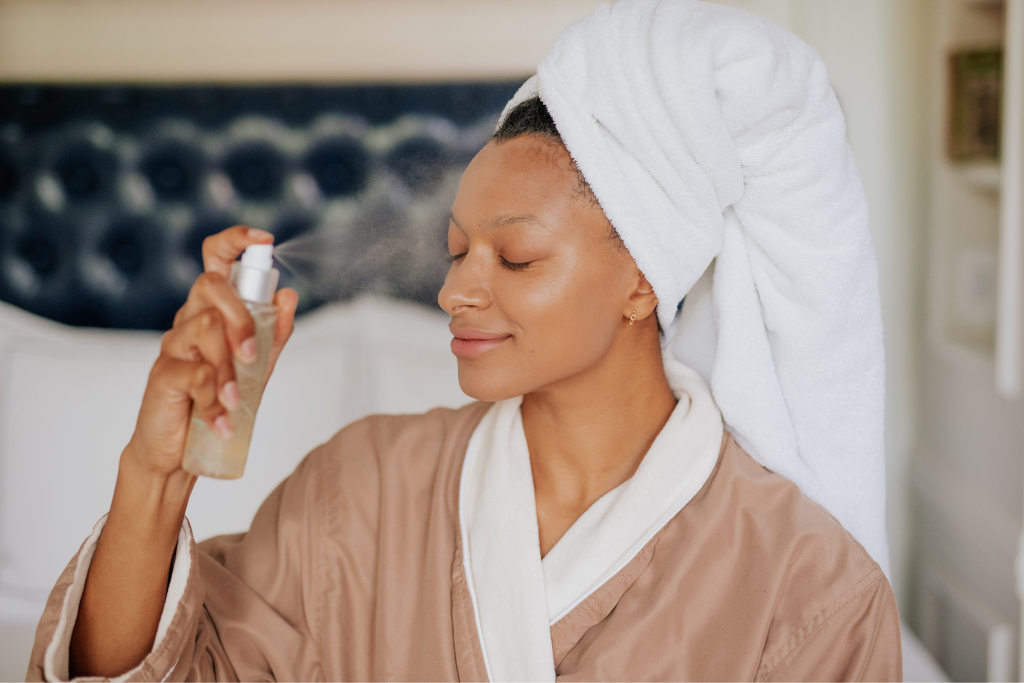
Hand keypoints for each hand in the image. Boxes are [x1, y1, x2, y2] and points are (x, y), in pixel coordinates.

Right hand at [124, 226, 298, 477]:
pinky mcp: (163, 374)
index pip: (215, 261)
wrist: (179, 453)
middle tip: (252, 355)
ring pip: (205, 328)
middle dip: (241, 318)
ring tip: (235, 402)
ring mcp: (174, 345)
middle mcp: (189, 320)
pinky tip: (221, 419)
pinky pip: (194, 373)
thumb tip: (289, 296)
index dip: (236, 240)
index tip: (265, 239)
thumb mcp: (255, 368)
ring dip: (229, 368)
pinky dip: (215, 399)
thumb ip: (272, 334)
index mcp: (212, 311)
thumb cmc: (217, 403)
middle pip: (209, 286)